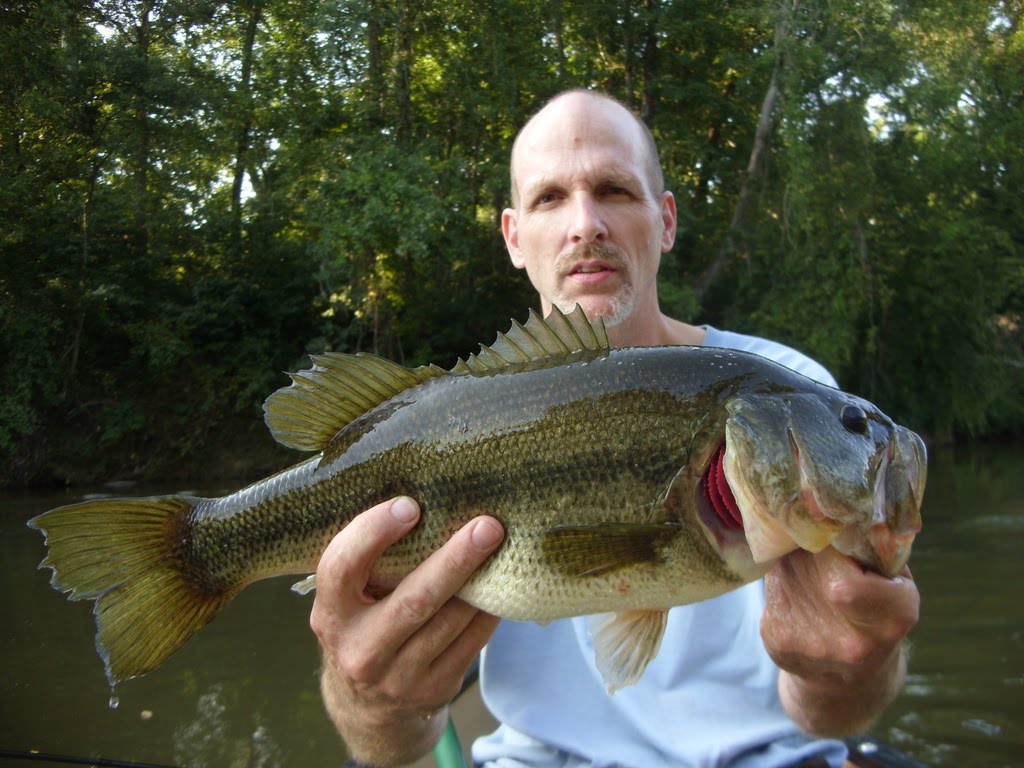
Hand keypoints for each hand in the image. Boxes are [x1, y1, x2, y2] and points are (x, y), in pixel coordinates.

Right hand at [310, 496, 503, 763]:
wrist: (366, 709)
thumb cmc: (361, 628)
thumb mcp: (346, 602)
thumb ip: (369, 565)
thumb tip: (425, 501)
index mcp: (331, 615)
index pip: (341, 567)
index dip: (373, 533)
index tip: (409, 505)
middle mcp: (360, 650)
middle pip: (414, 599)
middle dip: (455, 559)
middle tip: (487, 526)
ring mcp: (398, 676)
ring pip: (451, 620)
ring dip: (480, 581)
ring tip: (502, 546)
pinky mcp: (434, 689)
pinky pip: (472, 641)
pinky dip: (489, 609)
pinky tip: (500, 584)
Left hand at [760, 546, 919, 735]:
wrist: (848, 680)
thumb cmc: (877, 612)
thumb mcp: (896, 581)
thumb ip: (876, 545)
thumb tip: (838, 505)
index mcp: (893, 617)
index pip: (847, 577)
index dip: (834, 547)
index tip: (835, 534)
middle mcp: (853, 640)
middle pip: (810, 565)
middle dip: (807, 544)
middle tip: (814, 540)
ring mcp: (813, 645)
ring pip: (785, 573)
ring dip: (791, 560)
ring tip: (808, 569)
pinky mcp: (779, 643)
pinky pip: (770, 592)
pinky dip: (779, 583)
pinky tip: (795, 593)